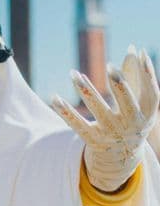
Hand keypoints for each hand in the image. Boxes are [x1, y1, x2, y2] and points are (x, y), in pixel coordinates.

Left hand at [51, 47, 159, 191]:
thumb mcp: (139, 102)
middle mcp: (131, 125)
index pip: (152, 94)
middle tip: (109, 65)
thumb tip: (132, 47)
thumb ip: (136, 75)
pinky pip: (78, 125)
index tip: (140, 53)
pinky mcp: (93, 140)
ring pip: (98, 110)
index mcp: (146, 114)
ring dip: (86, 91)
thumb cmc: (132, 118)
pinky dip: (66, 112)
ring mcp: (112, 133)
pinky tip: (55, 97)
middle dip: (120, 86)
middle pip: (126, 103)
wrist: (122, 157)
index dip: (148, 74)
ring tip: (73, 73)